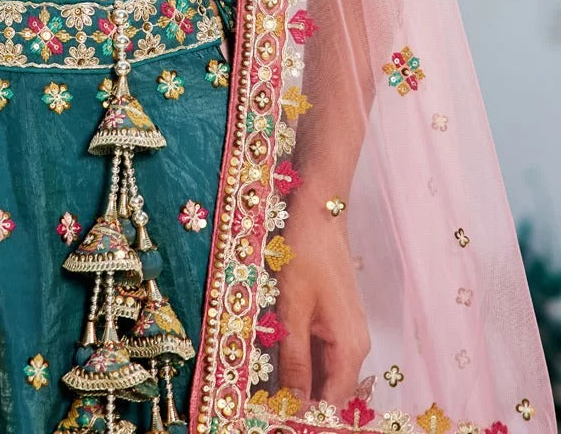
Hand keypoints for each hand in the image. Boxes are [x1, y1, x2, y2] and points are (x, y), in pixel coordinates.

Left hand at [276, 190, 369, 403]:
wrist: (317, 206)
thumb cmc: (304, 251)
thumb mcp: (291, 309)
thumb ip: (294, 360)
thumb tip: (292, 406)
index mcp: (350, 347)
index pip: (332, 404)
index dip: (305, 416)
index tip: (274, 419)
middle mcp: (354, 344)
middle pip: (329, 391)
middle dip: (301, 401)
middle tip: (265, 406)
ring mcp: (344, 329)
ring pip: (322, 371)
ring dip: (297, 382)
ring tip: (265, 390)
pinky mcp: (333, 316)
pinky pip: (318, 350)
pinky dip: (299, 359)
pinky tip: (275, 360)